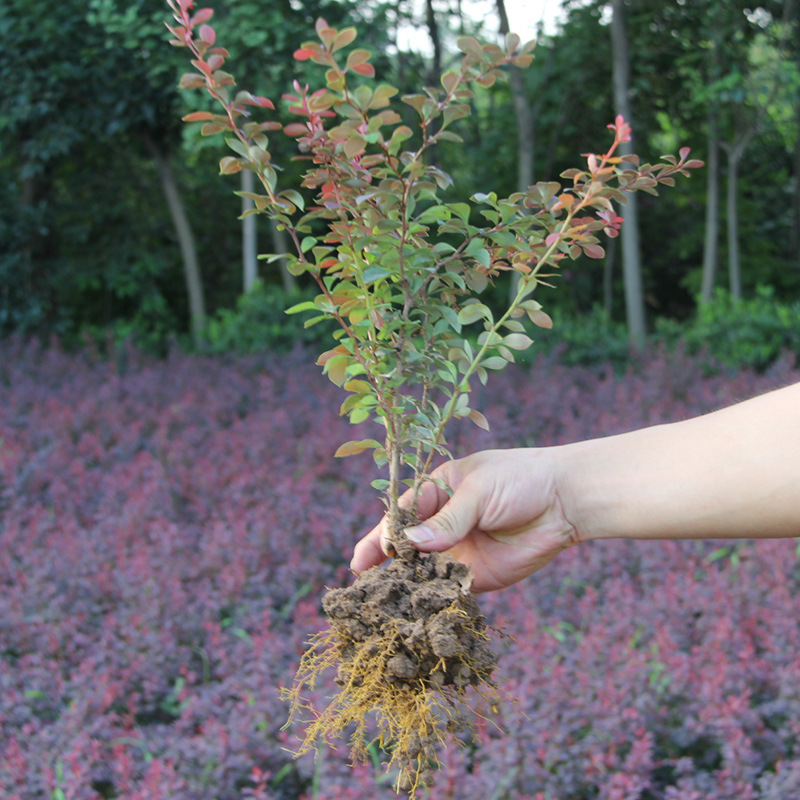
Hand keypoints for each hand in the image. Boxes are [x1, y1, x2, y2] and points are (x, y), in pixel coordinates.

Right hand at [350, 448, 580, 592]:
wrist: (565, 501)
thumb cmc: (521, 480)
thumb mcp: (479, 490)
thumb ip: (447, 519)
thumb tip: (410, 544)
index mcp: (436, 492)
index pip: (401, 514)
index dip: (383, 533)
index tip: (368, 553)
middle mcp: (441, 523)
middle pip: (404, 545)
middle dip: (383, 562)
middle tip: (360, 583)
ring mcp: (456, 551)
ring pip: (421, 570)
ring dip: (403, 585)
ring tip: (379, 602)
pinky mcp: (475, 577)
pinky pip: (447, 590)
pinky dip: (432, 600)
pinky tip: (415, 612)